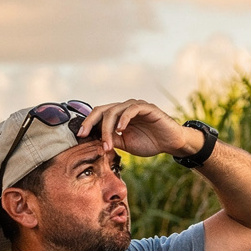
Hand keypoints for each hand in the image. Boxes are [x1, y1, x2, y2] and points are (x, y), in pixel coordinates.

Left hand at [74, 100, 199, 158]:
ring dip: (107, 128)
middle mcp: (124, 108)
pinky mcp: (147, 107)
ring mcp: (135, 106)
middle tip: (85, 136)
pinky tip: (120, 130)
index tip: (80, 136)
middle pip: (102, 110)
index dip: (87, 124)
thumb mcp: (125, 144)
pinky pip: (131, 109)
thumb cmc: (149, 142)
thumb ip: (111, 140)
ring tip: (107, 143)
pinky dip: (124, 119)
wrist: (170, 143)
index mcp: (117, 116)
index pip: (98, 115)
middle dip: (91, 123)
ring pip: (114, 111)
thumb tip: (93, 142)